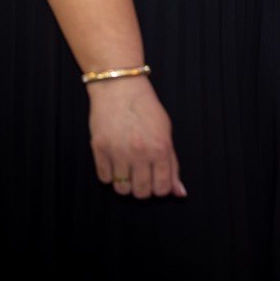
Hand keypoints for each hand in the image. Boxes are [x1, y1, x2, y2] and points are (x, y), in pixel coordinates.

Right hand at [87, 76, 186, 198]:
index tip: (158, 184)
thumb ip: (173, 164)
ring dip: (126, 185)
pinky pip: (104, 178)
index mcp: (160, 148)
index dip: (162, 189)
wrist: (120, 88)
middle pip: (142, 193)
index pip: (163, 187)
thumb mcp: (166, 132)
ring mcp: (118, 152)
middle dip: (144, 189)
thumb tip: (179, 191)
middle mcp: (140, 153)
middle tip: (143, 178)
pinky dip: (110, 176)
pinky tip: (115, 164)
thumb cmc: (145, 107)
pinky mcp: (100, 150)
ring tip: (128, 172)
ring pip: (122, 190)